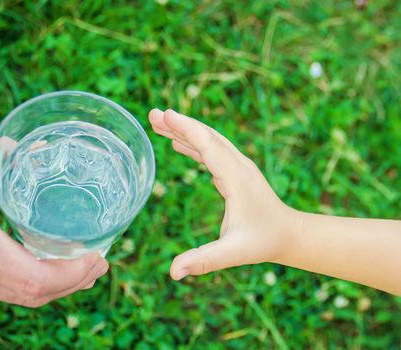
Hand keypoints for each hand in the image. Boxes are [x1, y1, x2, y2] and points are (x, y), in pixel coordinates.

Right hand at [149, 109, 296, 279]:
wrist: (289, 234)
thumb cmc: (262, 242)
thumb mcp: (233, 252)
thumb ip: (203, 260)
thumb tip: (172, 272)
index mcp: (236, 177)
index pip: (208, 145)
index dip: (186, 129)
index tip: (165, 114)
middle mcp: (237, 165)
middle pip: (206, 136)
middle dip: (179, 123)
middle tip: (152, 114)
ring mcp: (237, 166)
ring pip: (208, 140)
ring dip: (183, 130)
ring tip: (158, 123)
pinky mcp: (234, 171)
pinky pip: (211, 151)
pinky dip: (192, 143)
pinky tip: (178, 144)